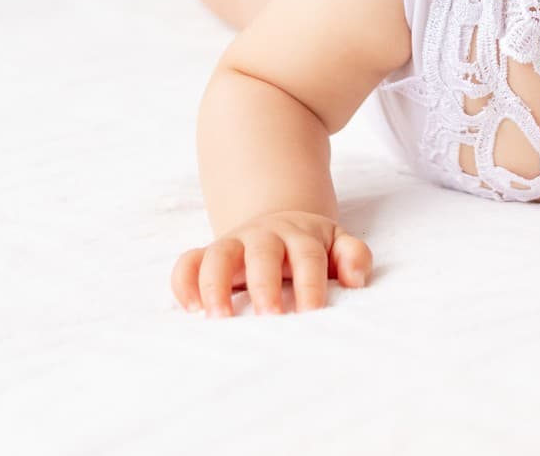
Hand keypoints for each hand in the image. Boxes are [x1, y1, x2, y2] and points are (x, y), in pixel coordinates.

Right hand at [170, 211, 372, 316]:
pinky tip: (192, 309)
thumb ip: (353, 256)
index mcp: (301, 235)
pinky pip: (188, 262)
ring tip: (218, 319)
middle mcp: (265, 236)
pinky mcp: (208, 255)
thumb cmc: (310, 246)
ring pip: (218, 254)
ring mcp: (234, 243)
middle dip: (265, 285)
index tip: (311, 315)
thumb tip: (355, 279)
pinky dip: (184, 282)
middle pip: (262, 254)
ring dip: (216, 284)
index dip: (310, 285)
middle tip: (270, 318)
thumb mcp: (337, 243)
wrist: (277, 222)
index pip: (307, 257)